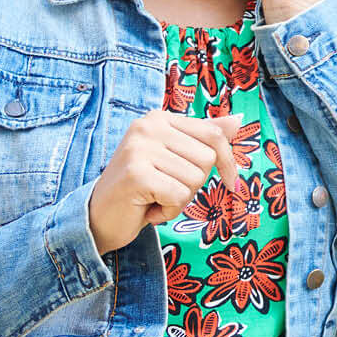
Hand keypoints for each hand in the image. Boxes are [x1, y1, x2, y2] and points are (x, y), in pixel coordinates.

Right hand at [86, 111, 243, 253]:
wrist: (99, 218)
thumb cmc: (142, 189)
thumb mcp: (175, 158)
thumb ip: (203, 138)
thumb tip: (237, 121)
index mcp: (159, 118)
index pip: (214, 134)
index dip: (228, 162)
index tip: (230, 182)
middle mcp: (147, 126)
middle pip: (207, 158)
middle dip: (194, 184)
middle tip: (165, 189)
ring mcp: (139, 149)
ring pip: (195, 179)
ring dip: (180, 200)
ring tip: (154, 198)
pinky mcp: (136, 174)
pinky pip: (179, 197)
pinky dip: (169, 211)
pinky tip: (147, 208)